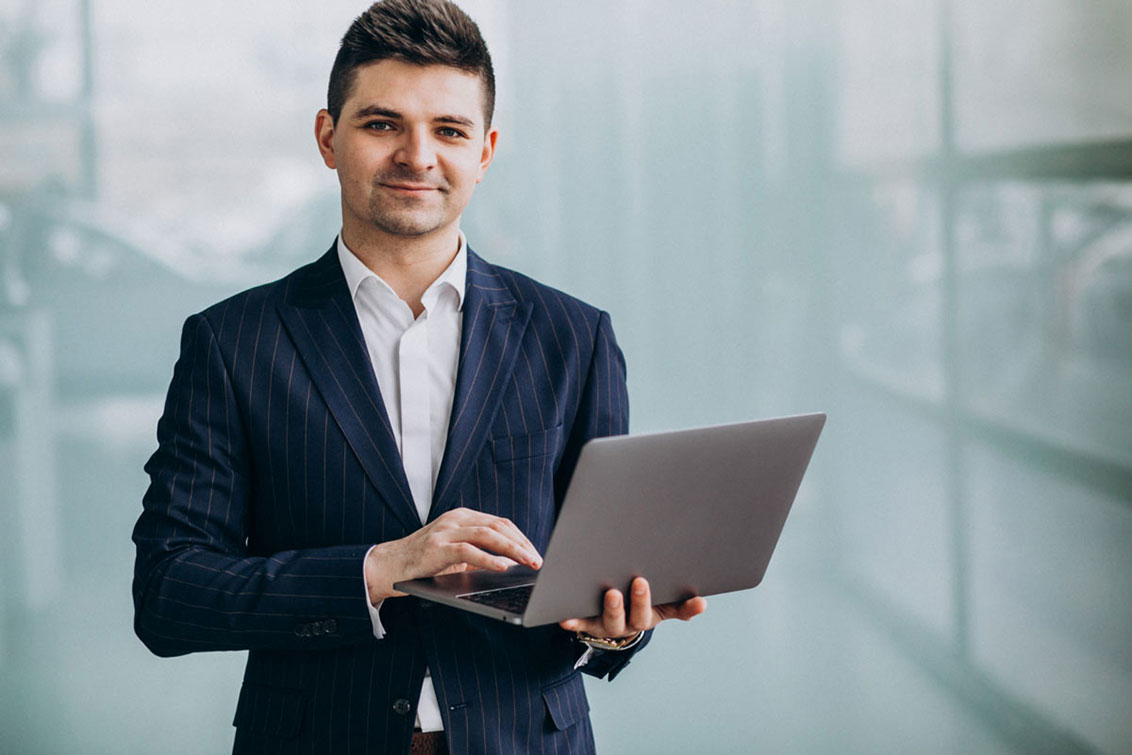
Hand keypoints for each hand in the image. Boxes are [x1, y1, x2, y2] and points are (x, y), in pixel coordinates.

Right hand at [365, 508, 541, 602]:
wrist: (388, 565)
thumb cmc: (424, 562)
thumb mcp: (455, 553)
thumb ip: (479, 554)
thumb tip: (510, 564)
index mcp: (463, 517)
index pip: (500, 523)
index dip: (521, 538)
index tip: (536, 553)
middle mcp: (456, 518)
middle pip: (499, 526)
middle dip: (522, 544)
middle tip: (538, 560)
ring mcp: (446, 530)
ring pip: (488, 534)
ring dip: (512, 550)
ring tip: (527, 562)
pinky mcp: (437, 547)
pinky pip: (468, 550)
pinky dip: (488, 558)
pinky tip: (503, 567)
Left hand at [558, 577, 705, 638]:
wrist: (609, 620)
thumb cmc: (637, 604)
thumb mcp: (659, 603)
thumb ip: (679, 603)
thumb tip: (702, 602)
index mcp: (651, 615)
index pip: (673, 611)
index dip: (686, 608)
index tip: (699, 600)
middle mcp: (631, 623)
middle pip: (639, 616)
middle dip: (641, 600)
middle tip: (641, 582)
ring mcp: (609, 624)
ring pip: (612, 620)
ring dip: (613, 608)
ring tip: (612, 593)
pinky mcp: (587, 622)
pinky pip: (580, 623)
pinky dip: (574, 621)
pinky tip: (565, 618)